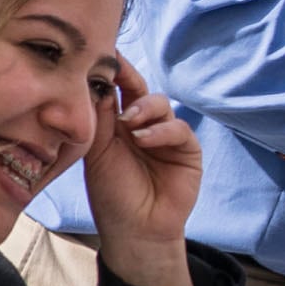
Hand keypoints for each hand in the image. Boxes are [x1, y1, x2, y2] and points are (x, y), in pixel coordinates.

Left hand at [84, 58, 201, 285]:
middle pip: (139, 88)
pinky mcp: (186, 149)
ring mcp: (166, 135)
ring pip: (160, 104)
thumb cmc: (111, 194)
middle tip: (115, 73)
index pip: (116, 90)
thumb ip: (100, 118)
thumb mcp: (97, 152)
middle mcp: (142, 124)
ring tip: (128, 123)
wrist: (133, 229)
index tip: (98, 55)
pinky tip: (143, 140)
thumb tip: (97, 82)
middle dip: (128, 78)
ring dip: (144, 108)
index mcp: (117, 123)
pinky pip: (178, 128)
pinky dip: (161, 131)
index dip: (110, 72)